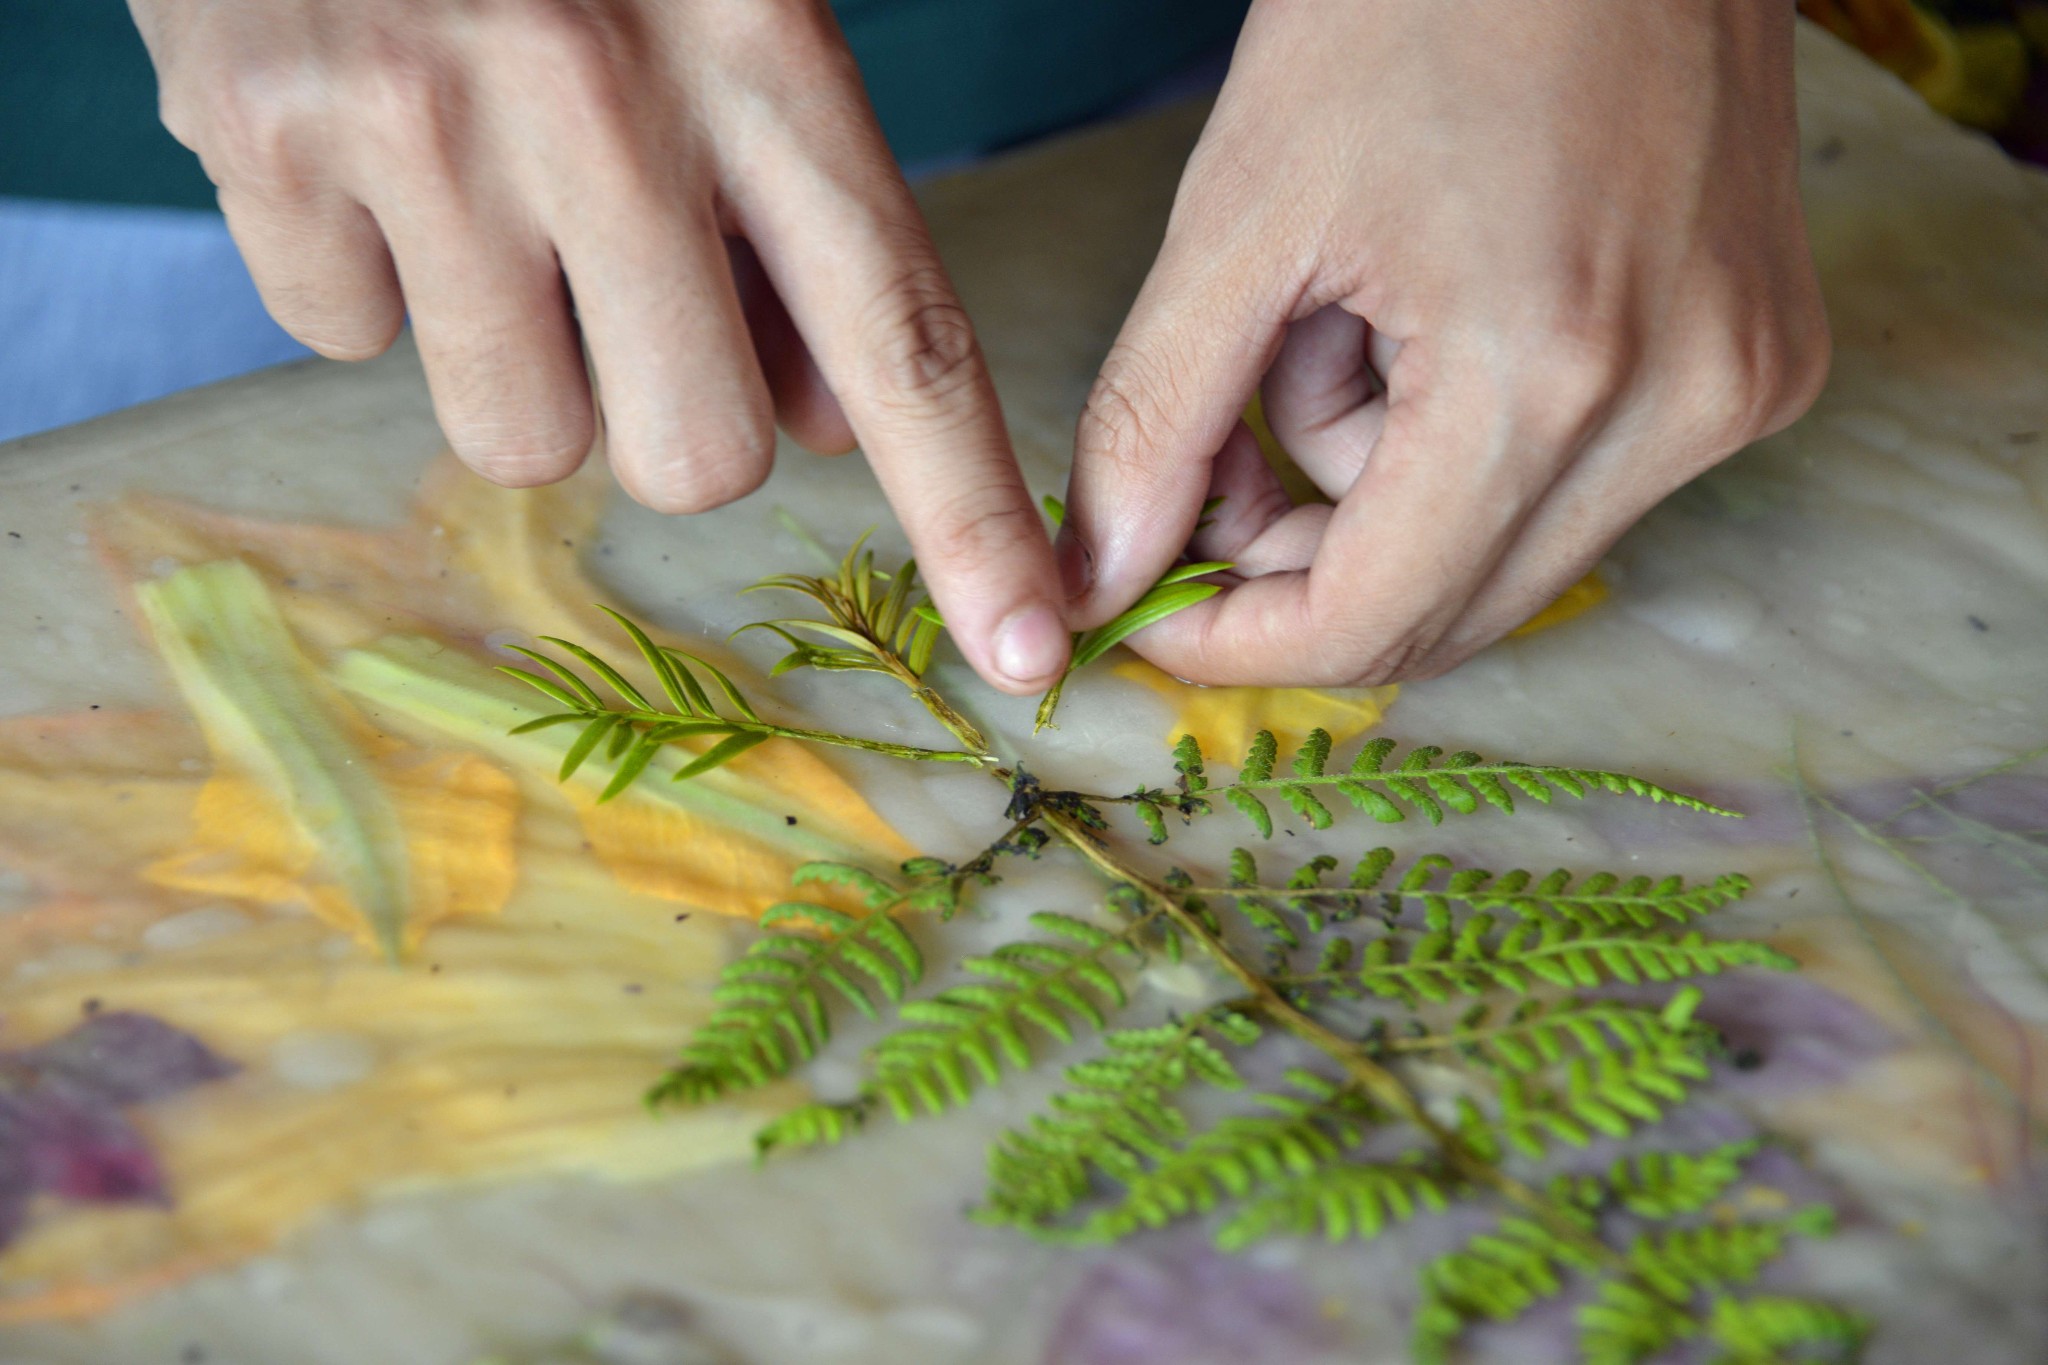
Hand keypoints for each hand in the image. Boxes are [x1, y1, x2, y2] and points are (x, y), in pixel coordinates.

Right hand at [130, 0, 1070, 693]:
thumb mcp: (719, 12)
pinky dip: (363, 281)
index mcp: (761, 49)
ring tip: (479, 200)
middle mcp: (605, 97)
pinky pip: (348, 344)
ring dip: (515, 363)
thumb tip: (816, 429)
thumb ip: (783, 220)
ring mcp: (427, 123)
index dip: (974, 514)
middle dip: (667, 419)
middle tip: (615, 290)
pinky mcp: (268, 142)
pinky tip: (362, 156)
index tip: (1031, 652)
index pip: (902, 333)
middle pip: (699, 456)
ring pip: (524, 442)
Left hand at [1056, 0, 1828, 685]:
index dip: (1231, 644)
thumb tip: (1099, 579)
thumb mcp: (1244, 210)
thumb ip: (1158, 419)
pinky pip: (1572, 476)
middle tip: (1207, 462)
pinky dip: (1469, 435)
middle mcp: (1679, 410)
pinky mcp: (1761, 356)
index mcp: (1550, 375)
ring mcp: (1739, 386)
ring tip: (1336, 314)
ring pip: (1499, 547)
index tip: (1143, 608)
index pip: (1370, 623)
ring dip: (1378, 482)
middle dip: (1298, 563)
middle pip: (1443, 607)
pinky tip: (1429, 304)